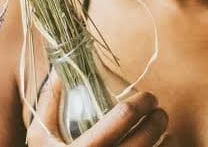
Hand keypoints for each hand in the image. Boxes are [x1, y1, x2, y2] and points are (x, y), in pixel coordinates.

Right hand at [26, 68, 178, 145]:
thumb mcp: (40, 136)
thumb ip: (49, 101)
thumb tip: (61, 68)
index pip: (124, 116)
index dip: (141, 102)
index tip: (148, 97)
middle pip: (144, 139)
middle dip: (157, 120)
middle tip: (159, 111)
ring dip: (167, 143)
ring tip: (166, 132)